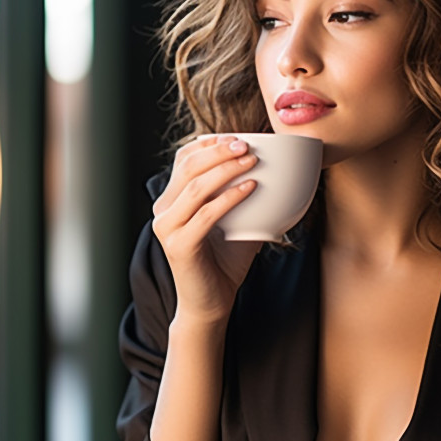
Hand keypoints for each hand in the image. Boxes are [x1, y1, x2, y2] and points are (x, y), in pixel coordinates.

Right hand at [152, 134, 261, 324]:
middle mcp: (163, 211)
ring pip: (197, 187)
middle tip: (247, 145)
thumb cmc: (223, 262)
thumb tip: (278, 171)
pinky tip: (251, 188)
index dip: (208, 144)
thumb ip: (243, 196)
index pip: (184, 160)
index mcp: (170, 201)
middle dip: (219, 151)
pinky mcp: (179, 245)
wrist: (211, 303)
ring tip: (252, 161)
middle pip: (188, 167)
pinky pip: (207, 214)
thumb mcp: (234, 222)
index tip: (236, 137)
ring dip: (227, 169)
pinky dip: (231, 198)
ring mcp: (167, 228)